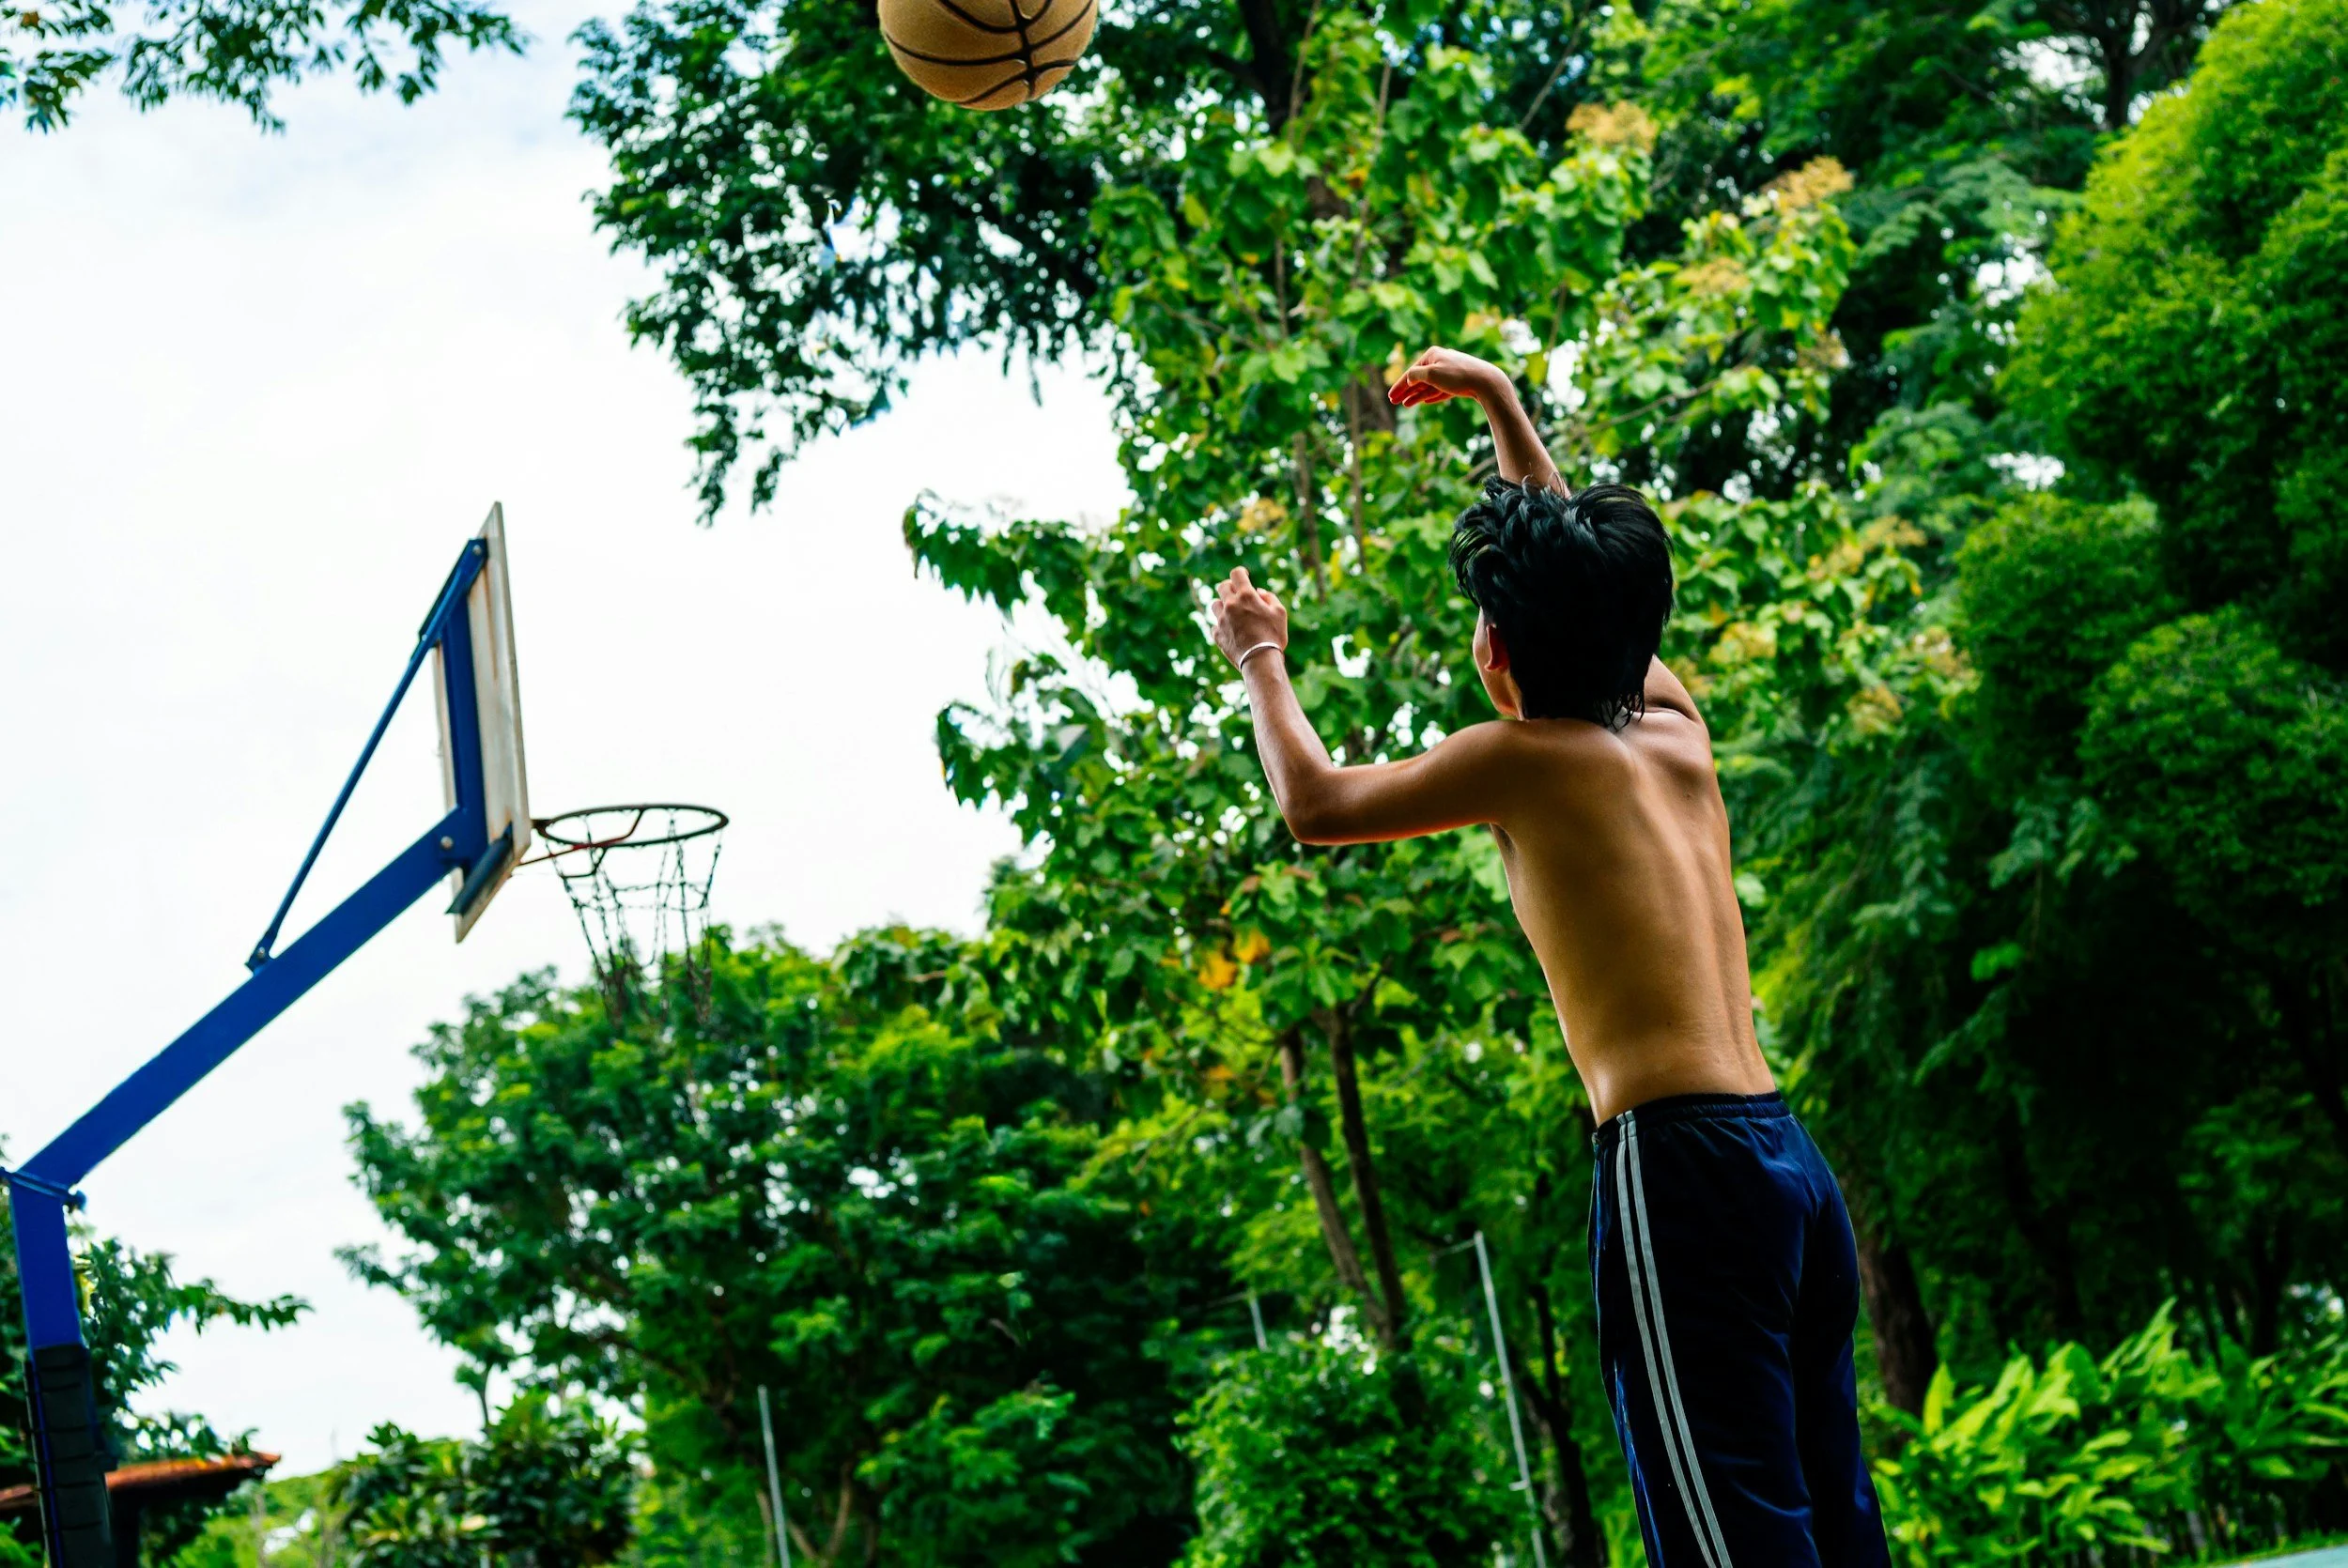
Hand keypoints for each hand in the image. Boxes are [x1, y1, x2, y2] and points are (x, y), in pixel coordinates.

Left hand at [1209, 567, 1287, 670]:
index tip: (1244, 576)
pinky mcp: (1217, 634)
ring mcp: (1221, 620)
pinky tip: (1231, 631)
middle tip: (1238, 595)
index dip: (1240, 572)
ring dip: (1223, 606)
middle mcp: (1230, 605)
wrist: (1260, 661)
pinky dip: (1222, 625)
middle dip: (1230, 588)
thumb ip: (1269, 597)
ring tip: (1233, 614)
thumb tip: (1258, 592)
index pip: (1236, 573)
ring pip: (1215, 604)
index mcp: (1246, 596)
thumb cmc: (1273, 636)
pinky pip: (1215, 625)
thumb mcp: (1280, 613)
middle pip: (1222, 586)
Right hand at [1388, 346, 1510, 408]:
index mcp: (1432, 354)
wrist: (1485, 381)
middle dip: (1406, 391)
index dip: (1399, 385)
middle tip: (1394, 402)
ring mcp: (1450, 371)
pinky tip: (1425, 401)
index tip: (1390, 397)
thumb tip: (1408, 377)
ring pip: (1429, 385)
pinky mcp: (1459, 381)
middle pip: (1419, 378)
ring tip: (1406, 405)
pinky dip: (1431, 395)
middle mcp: (1440, 360)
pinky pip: (1441, 389)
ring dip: (1416, 395)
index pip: (1411, 372)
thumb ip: (1415, 375)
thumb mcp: (1431, 374)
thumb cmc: (1457, 375)